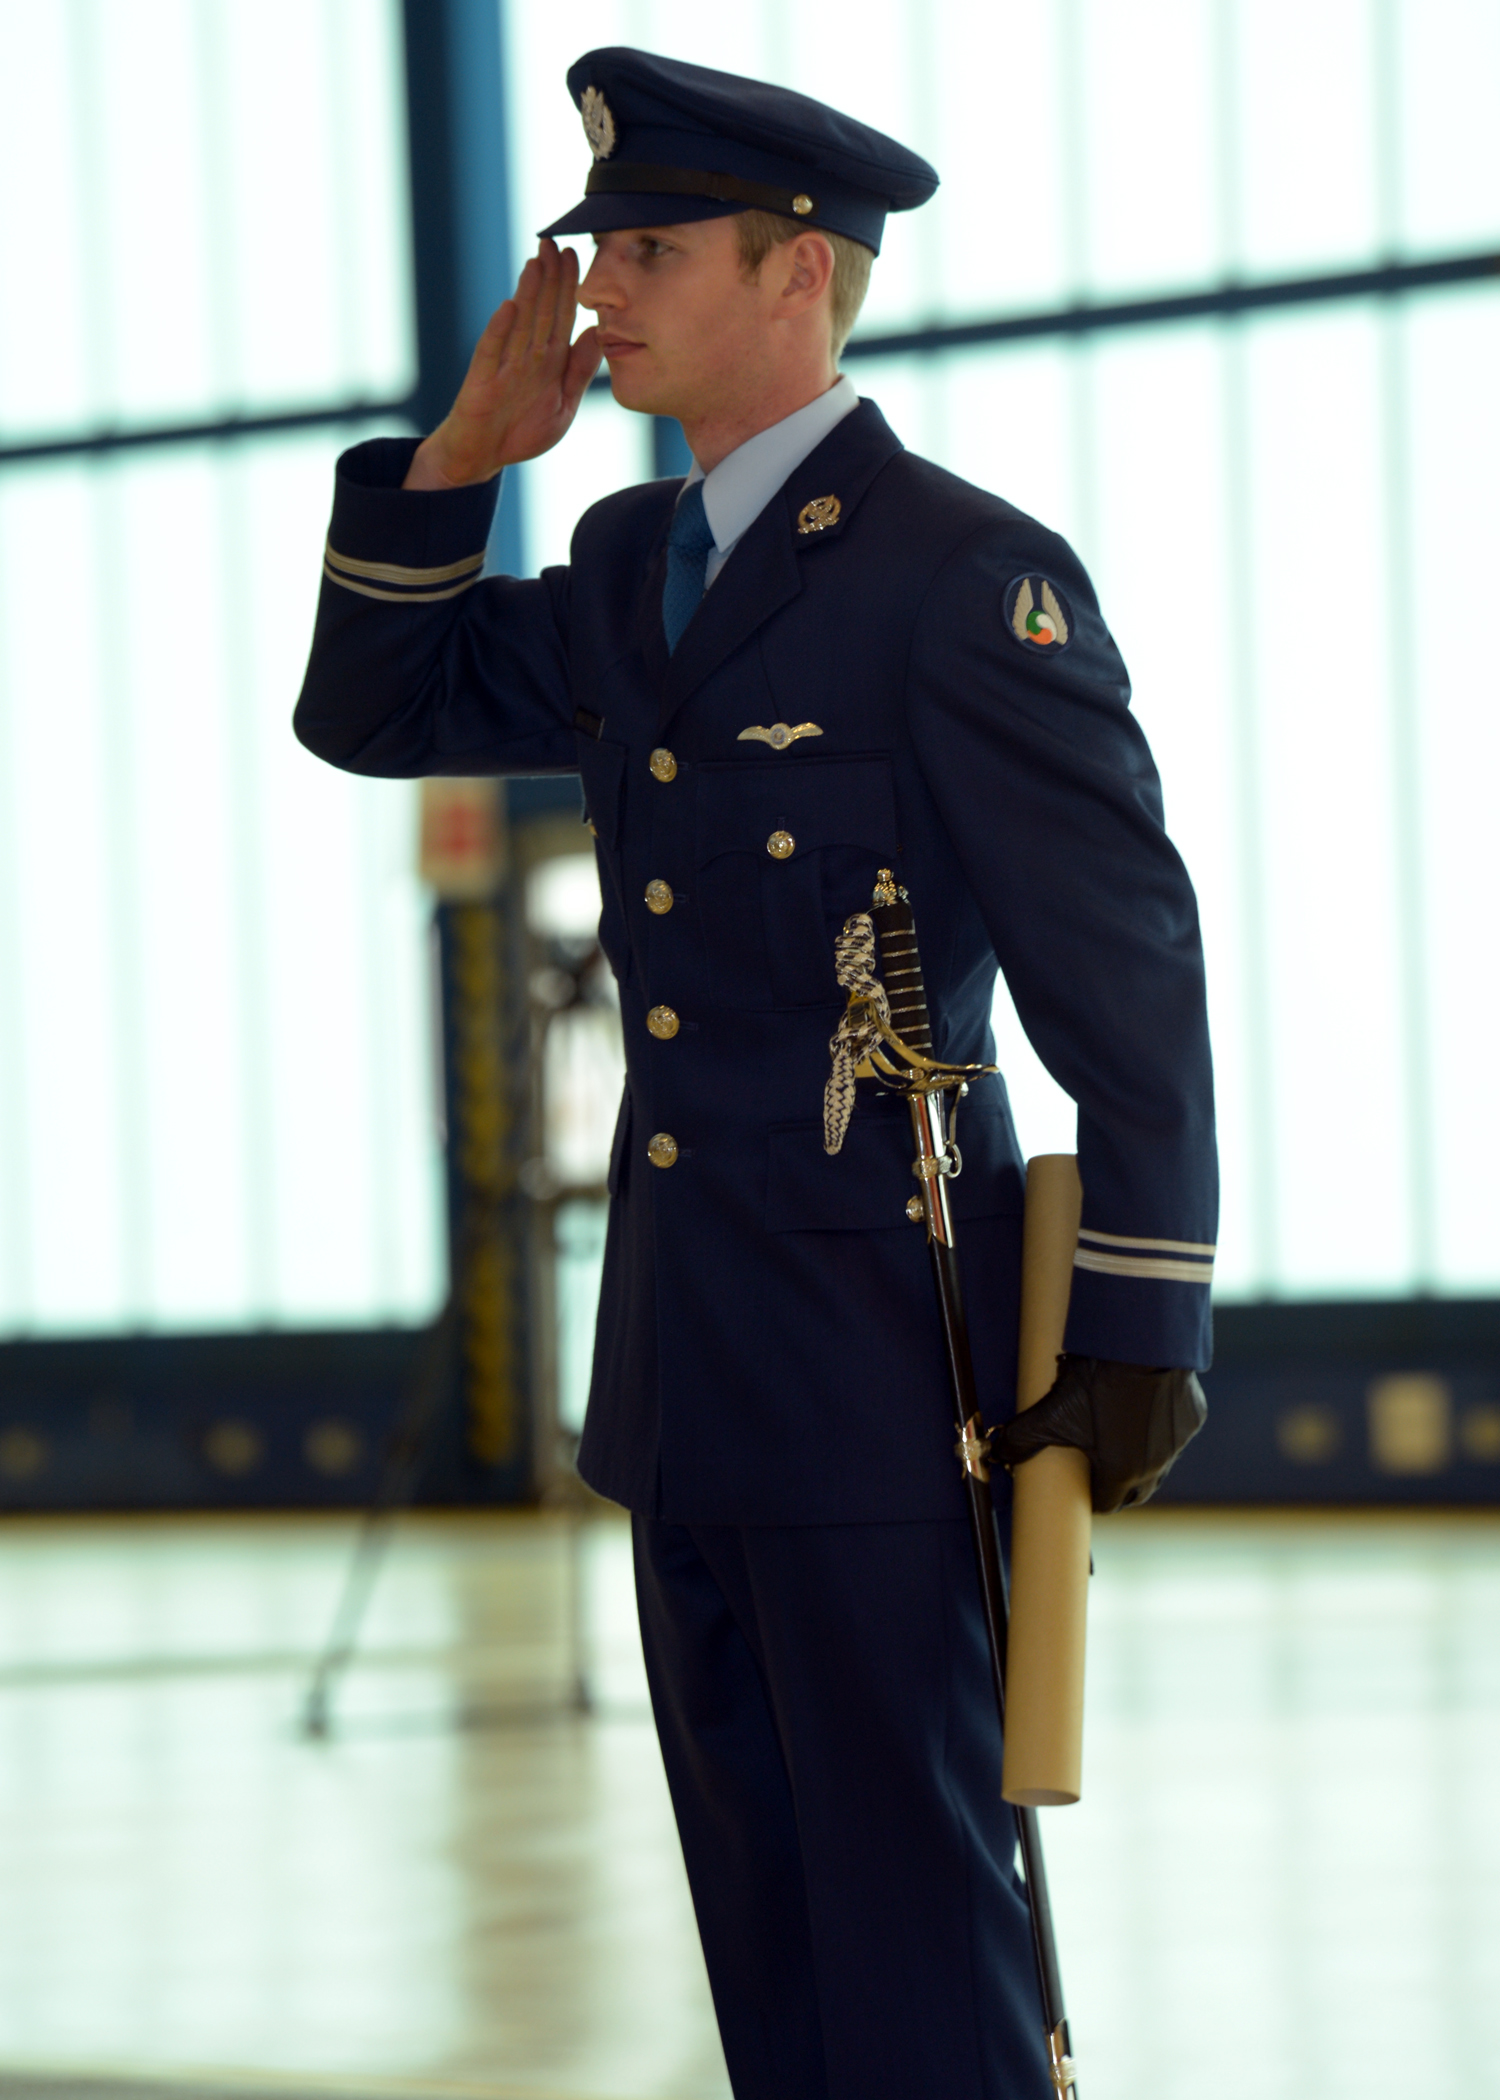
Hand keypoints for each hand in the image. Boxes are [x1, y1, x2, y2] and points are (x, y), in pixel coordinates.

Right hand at [403, 240, 603, 489]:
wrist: (483, 457)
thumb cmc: (521, 432)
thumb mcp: (563, 406)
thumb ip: (578, 372)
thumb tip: (596, 335)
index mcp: (549, 361)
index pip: (562, 316)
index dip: (569, 288)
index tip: (577, 255)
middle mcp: (527, 356)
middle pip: (541, 310)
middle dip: (550, 277)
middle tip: (555, 241)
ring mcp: (504, 365)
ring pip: (520, 324)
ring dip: (528, 292)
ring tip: (536, 261)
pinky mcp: (482, 381)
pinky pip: (492, 353)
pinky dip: (500, 331)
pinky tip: (508, 309)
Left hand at [994, 1355, 1206, 1512]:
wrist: (1144, 1346)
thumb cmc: (1099, 1383)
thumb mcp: (1053, 1412)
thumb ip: (1022, 1437)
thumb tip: (995, 1452)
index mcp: (1123, 1473)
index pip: (1105, 1503)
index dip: (1088, 1498)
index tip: (1078, 1487)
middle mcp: (1156, 1466)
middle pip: (1135, 1492)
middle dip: (1116, 1488)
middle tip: (1096, 1471)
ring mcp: (1178, 1443)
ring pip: (1159, 1465)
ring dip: (1140, 1461)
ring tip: (1119, 1441)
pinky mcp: (1192, 1418)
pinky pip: (1175, 1435)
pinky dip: (1161, 1431)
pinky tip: (1145, 1411)